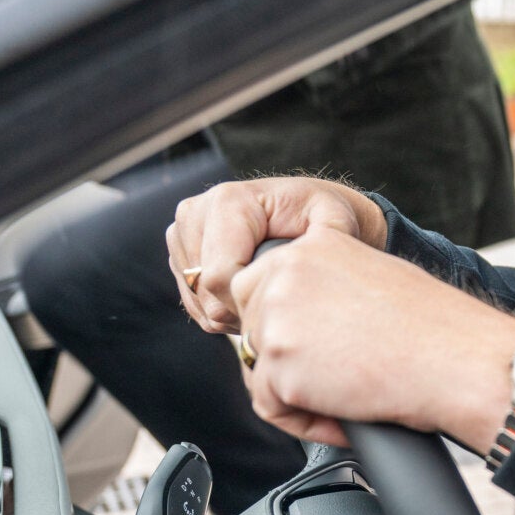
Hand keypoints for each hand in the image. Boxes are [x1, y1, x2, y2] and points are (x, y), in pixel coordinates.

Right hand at [167, 176, 387, 333]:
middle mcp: (194, 213)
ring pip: (199, 303)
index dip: (252, 301)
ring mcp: (181, 235)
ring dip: (235, 313)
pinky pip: (195, 306)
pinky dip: (224, 313)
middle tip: (282, 301)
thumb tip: (297, 263)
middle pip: (206, 292)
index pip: (220, 276)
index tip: (284, 300)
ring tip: (269, 294)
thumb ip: (327, 237)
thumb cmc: (321, 217)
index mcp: (228, 201)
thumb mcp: (335, 219)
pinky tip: (251, 296)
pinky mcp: (179, 256)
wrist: (304, 213)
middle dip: (244, 308)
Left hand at [226, 228, 514, 448]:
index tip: (323, 347)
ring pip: (258, 368)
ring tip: (346, 397)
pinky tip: (344, 416)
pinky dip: (304, 421)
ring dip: (294, 392)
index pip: (262, 286)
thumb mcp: (373, 278)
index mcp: (313, 244)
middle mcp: (286, 271)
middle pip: (250, 326)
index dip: (290, 325)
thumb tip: (299, 320)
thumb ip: (325, 286)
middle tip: (331, 377)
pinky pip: (271, 407)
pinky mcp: (280, 363)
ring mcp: (278, 315)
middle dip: (281, 358)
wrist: (458, 360)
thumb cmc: (435, 328)